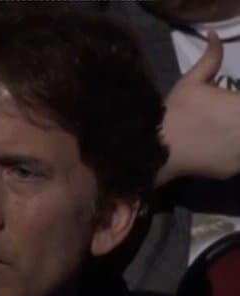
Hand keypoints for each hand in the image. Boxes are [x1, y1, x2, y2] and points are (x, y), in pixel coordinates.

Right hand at [156, 31, 239, 184]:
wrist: (153, 152)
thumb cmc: (171, 115)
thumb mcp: (188, 84)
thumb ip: (209, 59)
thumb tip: (213, 34)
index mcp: (239, 107)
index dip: (236, 106)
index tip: (228, 107)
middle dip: (233, 123)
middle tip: (218, 123)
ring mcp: (238, 155)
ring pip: (239, 144)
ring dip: (232, 141)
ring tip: (212, 138)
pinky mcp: (229, 172)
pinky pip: (233, 161)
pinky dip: (225, 158)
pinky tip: (207, 152)